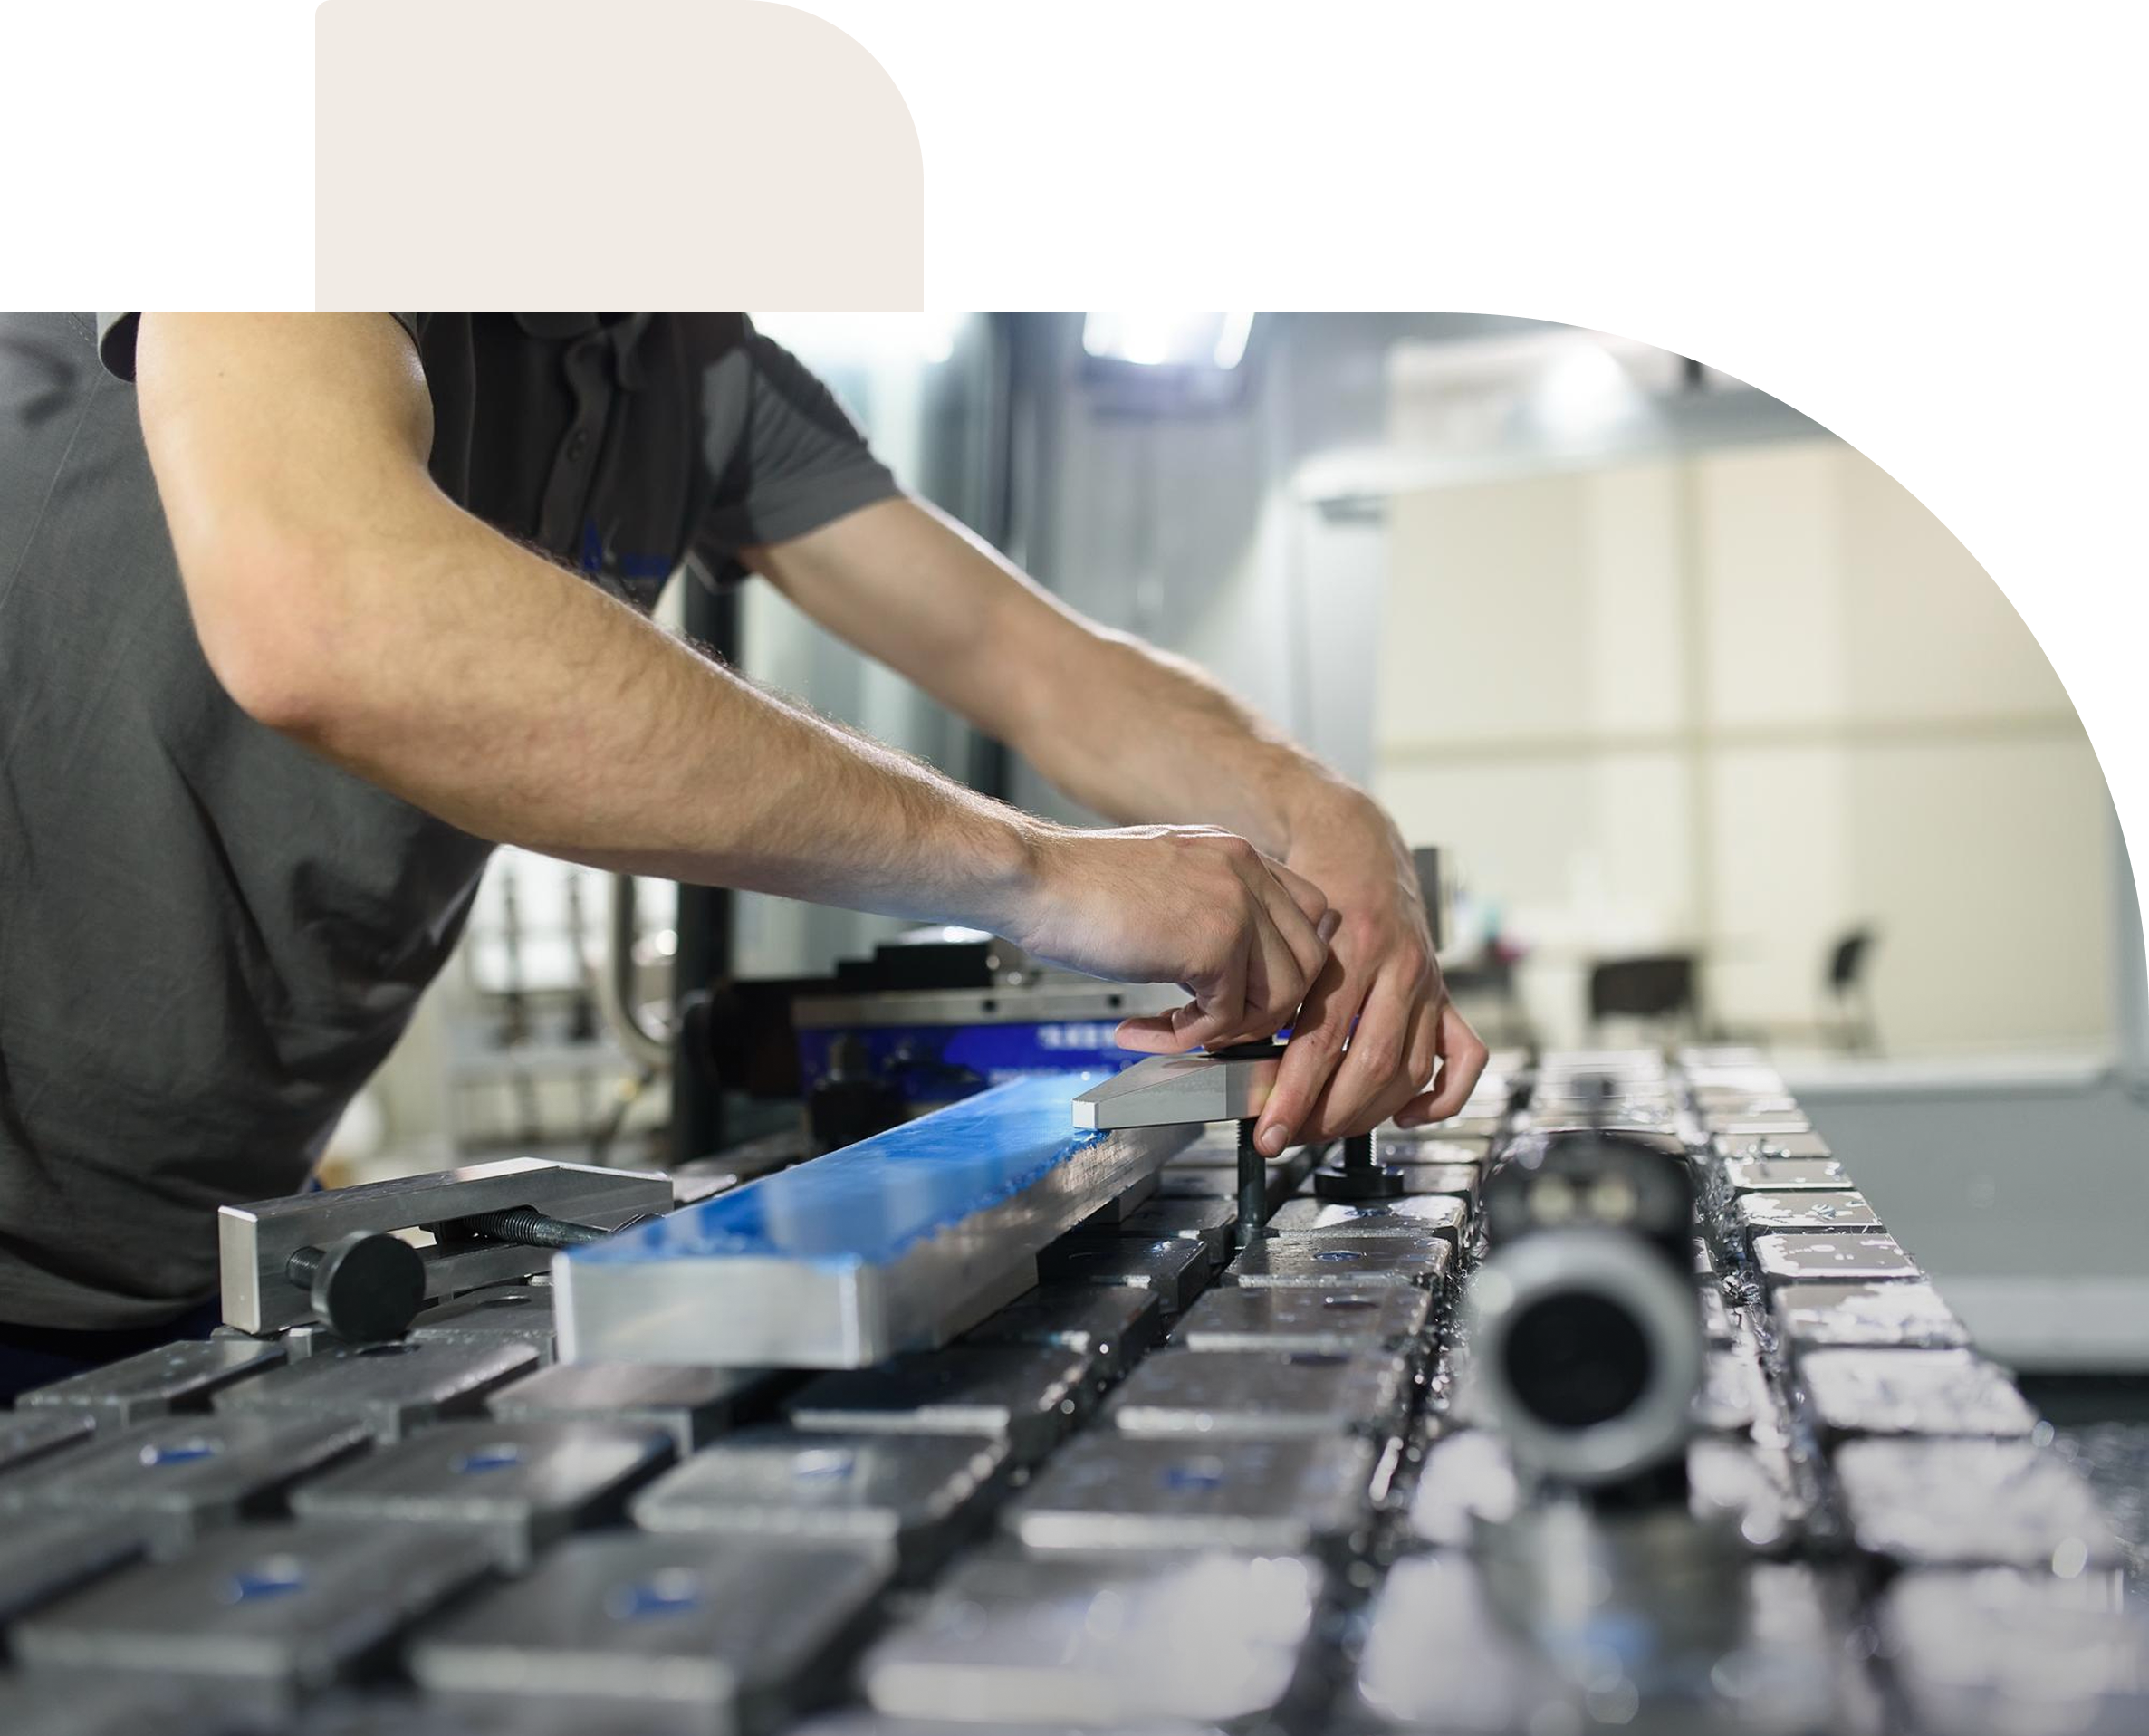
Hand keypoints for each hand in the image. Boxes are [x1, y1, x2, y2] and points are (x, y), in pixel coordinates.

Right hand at [1013, 824, 1331, 1050]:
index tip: (1242, 992)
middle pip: (1311, 960)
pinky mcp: (1214, 943)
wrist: (1035, 878)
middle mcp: (1246, 871)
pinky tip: (1142, 1030)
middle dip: (1268, 1007)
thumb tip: (1234, 969)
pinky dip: (1185, 1039)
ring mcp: (1236, 904)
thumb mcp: (1165, 881)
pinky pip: (1226, 1016)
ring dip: (1230, 1029)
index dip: (1284, 964)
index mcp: (1239, 854)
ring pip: (1282, 996)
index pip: (1309, 914)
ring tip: (1177, 1030)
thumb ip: (1209, 909)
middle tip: (1214, 1024)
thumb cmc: (1079, 887)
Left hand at [1247, 795, 1488, 1153]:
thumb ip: (1262, 987)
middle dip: (1326, 1116)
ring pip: (1410, 1071)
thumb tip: (1220, 1056)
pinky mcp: (1446, 994)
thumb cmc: (1310, 888)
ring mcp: (1428, 982)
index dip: (1293, 1097)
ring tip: (1323, 1128)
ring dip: (1367, 1115)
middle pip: (1371, 1066)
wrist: (1358, 842)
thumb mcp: (1278, 926)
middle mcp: (1398, 965)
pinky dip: (1440, 1097)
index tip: (1267, 1134)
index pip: (1322, 1042)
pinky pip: (1466, 1058)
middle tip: (1288, 1136)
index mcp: (1352, 947)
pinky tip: (1404, 1115)